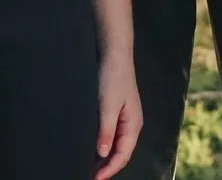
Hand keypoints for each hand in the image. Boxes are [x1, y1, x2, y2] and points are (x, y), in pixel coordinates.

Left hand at [92, 48, 142, 178]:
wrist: (114, 54)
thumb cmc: (113, 78)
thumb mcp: (108, 105)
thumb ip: (106, 130)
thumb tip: (103, 154)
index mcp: (133, 125)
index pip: (122, 155)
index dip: (109, 170)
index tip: (95, 179)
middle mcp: (130, 125)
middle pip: (120, 153)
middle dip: (107, 168)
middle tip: (89, 177)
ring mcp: (123, 120)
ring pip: (115, 146)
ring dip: (103, 158)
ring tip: (88, 168)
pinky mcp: (115, 113)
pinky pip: (110, 136)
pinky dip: (101, 146)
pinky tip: (91, 149)